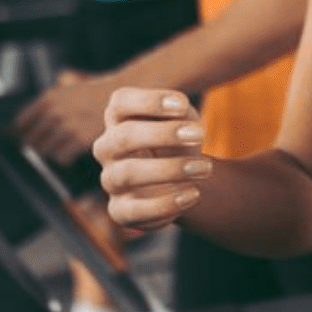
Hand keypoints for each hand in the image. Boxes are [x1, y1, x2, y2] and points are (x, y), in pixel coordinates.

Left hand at [14, 69, 117, 163]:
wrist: (124, 98)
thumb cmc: (99, 93)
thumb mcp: (74, 83)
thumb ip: (55, 91)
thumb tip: (44, 98)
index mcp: (48, 98)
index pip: (20, 123)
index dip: (22, 132)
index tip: (26, 138)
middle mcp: (54, 112)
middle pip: (31, 140)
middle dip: (38, 145)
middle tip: (46, 146)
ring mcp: (66, 127)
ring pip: (45, 151)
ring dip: (52, 152)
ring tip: (62, 148)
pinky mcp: (80, 140)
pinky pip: (61, 158)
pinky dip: (66, 157)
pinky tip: (73, 151)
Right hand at [93, 88, 208, 231]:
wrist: (183, 178)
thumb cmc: (178, 139)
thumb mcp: (183, 119)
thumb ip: (180, 112)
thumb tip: (180, 111)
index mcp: (118, 117)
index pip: (121, 102)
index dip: (150, 101)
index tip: (182, 104)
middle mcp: (107, 147)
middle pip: (125, 136)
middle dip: (164, 134)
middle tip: (199, 135)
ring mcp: (110, 179)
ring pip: (129, 174)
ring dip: (171, 169)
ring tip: (205, 167)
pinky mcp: (119, 210)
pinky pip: (136, 210)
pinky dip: (167, 203)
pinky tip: (193, 194)